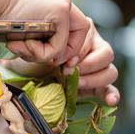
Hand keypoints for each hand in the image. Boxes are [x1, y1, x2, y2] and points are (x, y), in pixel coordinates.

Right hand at [0, 0, 90, 64]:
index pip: (70, 25)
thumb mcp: (20, 24)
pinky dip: (40, 53)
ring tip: (18, 48)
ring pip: (67, 43)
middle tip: (50, 64)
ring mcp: (63, 1)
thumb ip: (36, 35)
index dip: (65, 46)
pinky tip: (20, 43)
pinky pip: (59, 46)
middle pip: (79, 32)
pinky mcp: (61, 10)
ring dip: (43, 55)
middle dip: (63, 53)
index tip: (56, 61)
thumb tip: (50, 56)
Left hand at [2, 20, 119, 106]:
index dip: (81, 52)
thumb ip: (48, 42)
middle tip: (67, 72)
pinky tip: (111, 100)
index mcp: (83, 33)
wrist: (23, 68)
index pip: (93, 40)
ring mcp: (96, 68)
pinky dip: (111, 94)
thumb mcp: (38, 43)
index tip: (66, 62)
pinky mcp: (95, 85)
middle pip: (105, 55)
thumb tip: (51, 52)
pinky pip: (109, 88)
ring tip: (77, 84)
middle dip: (86, 65)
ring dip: (94, 79)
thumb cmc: (33, 50)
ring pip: (109, 71)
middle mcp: (93, 48)